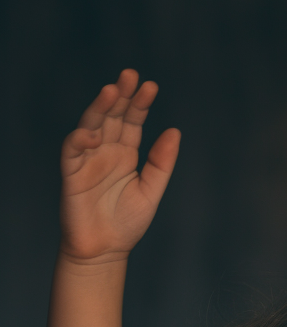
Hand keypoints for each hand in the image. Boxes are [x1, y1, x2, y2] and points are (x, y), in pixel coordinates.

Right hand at [59, 68, 179, 263]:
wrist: (105, 251)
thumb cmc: (127, 222)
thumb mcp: (152, 190)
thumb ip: (161, 163)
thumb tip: (174, 131)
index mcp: (126, 154)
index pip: (132, 121)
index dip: (139, 103)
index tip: (150, 86)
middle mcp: (106, 151)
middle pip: (112, 116)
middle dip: (120, 96)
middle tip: (130, 75)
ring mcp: (87, 160)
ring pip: (91, 125)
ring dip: (100, 107)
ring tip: (111, 89)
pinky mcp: (72, 173)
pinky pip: (73, 150)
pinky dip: (81, 138)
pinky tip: (94, 131)